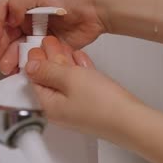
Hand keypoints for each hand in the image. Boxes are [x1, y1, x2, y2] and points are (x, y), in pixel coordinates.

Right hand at [0, 0, 107, 74]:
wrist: (96, 9)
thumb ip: (19, 2)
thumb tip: (8, 19)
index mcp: (24, 2)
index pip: (2, 12)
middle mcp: (29, 18)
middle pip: (7, 34)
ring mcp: (39, 34)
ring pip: (18, 48)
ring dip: (9, 58)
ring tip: (6, 67)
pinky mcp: (50, 48)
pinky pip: (34, 58)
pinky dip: (25, 65)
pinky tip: (20, 70)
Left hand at [25, 36, 139, 136]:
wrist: (132, 121)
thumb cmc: (102, 103)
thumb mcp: (70, 79)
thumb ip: (48, 71)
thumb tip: (31, 67)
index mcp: (49, 106)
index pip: (36, 80)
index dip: (36, 60)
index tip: (38, 45)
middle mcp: (61, 110)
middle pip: (51, 80)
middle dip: (50, 59)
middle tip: (50, 41)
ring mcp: (77, 108)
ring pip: (67, 82)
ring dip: (65, 63)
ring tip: (64, 46)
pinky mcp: (92, 106)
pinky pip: (81, 86)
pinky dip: (79, 72)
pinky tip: (79, 60)